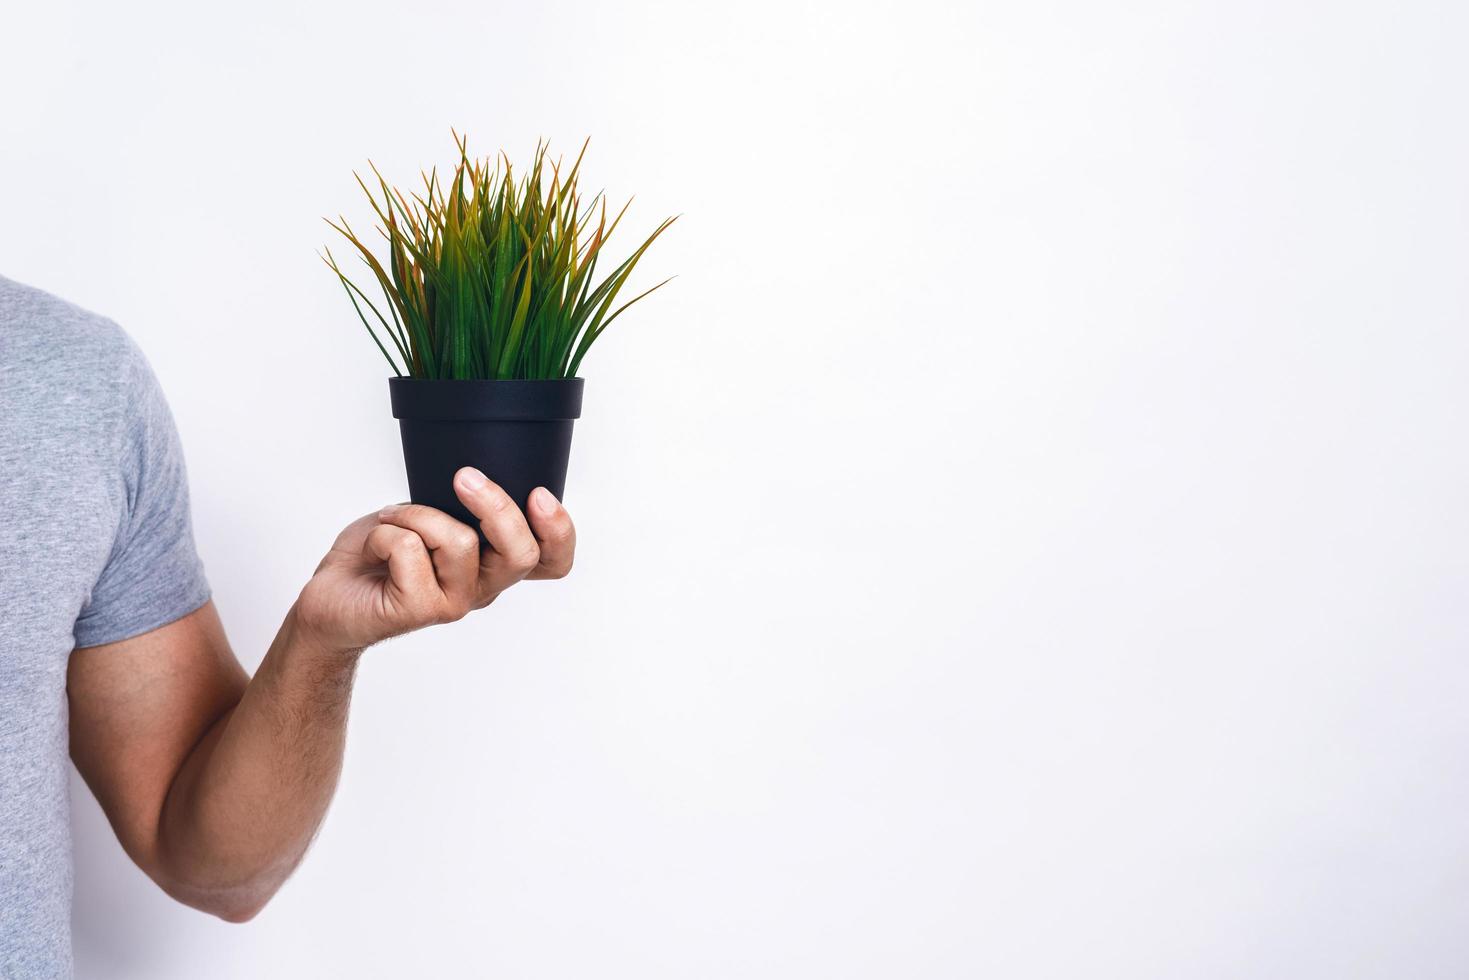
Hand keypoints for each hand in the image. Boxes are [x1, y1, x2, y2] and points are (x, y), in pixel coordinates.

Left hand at [294, 467, 575, 654]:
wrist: (329, 597)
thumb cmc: (379, 553)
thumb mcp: (428, 511)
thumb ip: (458, 502)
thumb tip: (473, 470)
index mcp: (493, 562)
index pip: (552, 561)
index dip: (559, 531)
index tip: (539, 495)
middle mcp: (482, 586)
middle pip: (521, 552)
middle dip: (496, 506)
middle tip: (465, 478)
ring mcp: (454, 602)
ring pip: (459, 540)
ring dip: (416, 515)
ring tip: (392, 521)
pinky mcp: (420, 609)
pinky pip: (410, 548)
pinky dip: (384, 532)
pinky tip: (372, 548)